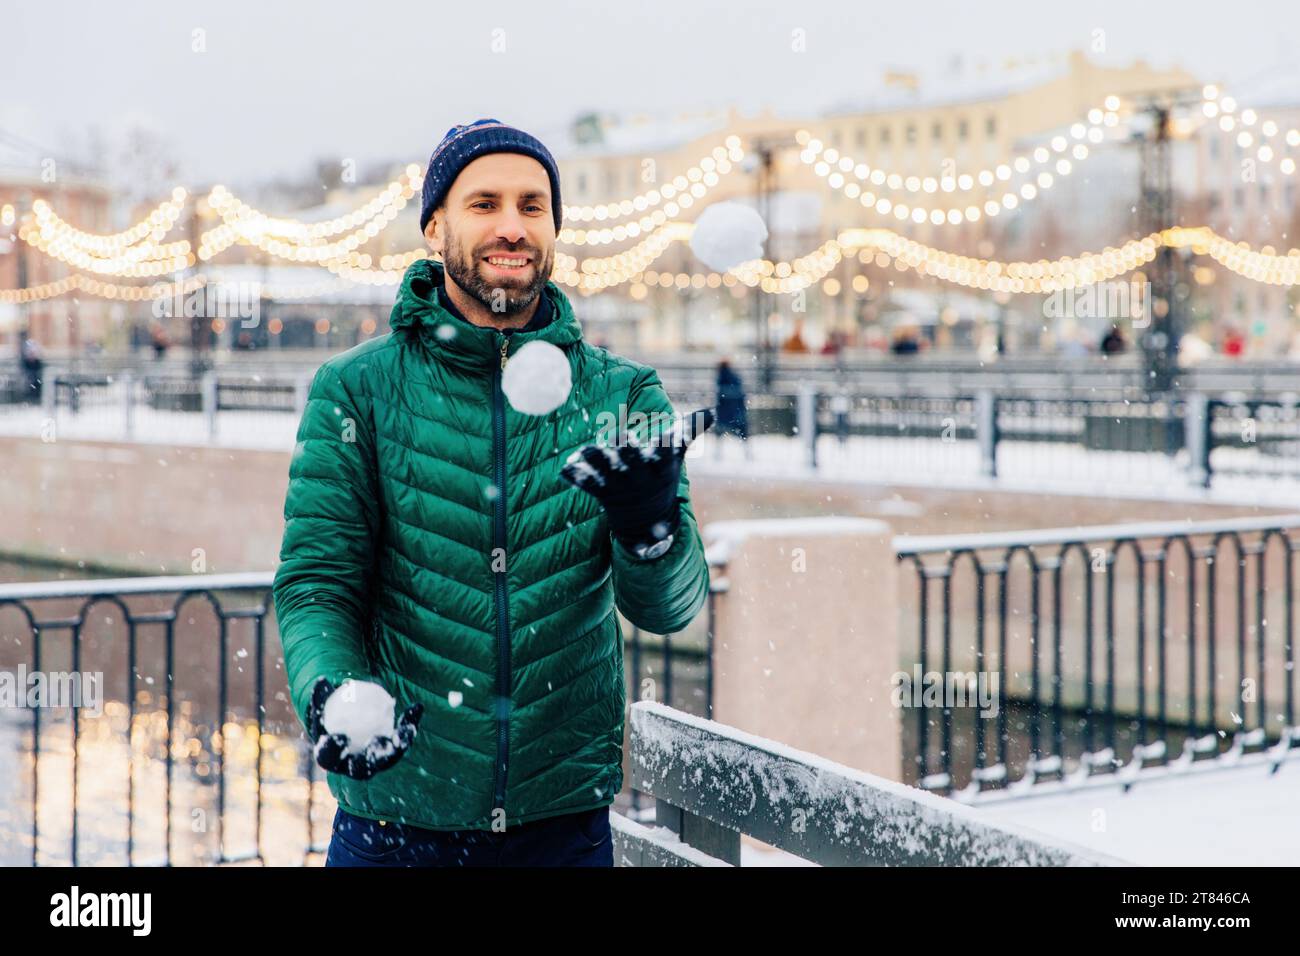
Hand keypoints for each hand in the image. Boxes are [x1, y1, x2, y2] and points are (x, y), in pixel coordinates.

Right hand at [306, 677, 423, 780]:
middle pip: (364, 769)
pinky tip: (416, 707)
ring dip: (398, 745)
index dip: (332, 750)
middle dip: (372, 758)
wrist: (346, 722)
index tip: (339, 736)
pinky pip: (402, 741)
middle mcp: (353, 767)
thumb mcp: (322, 703)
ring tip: (406, 729)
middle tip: (377, 740)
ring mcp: (374, 763)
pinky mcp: (391, 753)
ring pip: (389, 758)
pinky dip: (408, 725)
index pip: (328, 758)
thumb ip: (320, 695)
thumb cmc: (329, 713)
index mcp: (331, 759)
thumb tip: (321, 680)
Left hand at [560, 407, 713, 556]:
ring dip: (595, 461)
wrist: (647, 521)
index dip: (663, 445)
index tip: (663, 435)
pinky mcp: (602, 494)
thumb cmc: (662, 478)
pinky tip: (565, 468)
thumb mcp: (676, 458)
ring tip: (586, 451)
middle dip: (625, 451)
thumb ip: (689, 432)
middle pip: (632, 462)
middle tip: (618, 437)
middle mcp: (640, 478)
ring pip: (606, 473)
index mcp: (660, 468)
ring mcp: (620, 488)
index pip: (664, 455)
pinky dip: (576, 478)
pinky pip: (587, 486)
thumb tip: (712, 412)